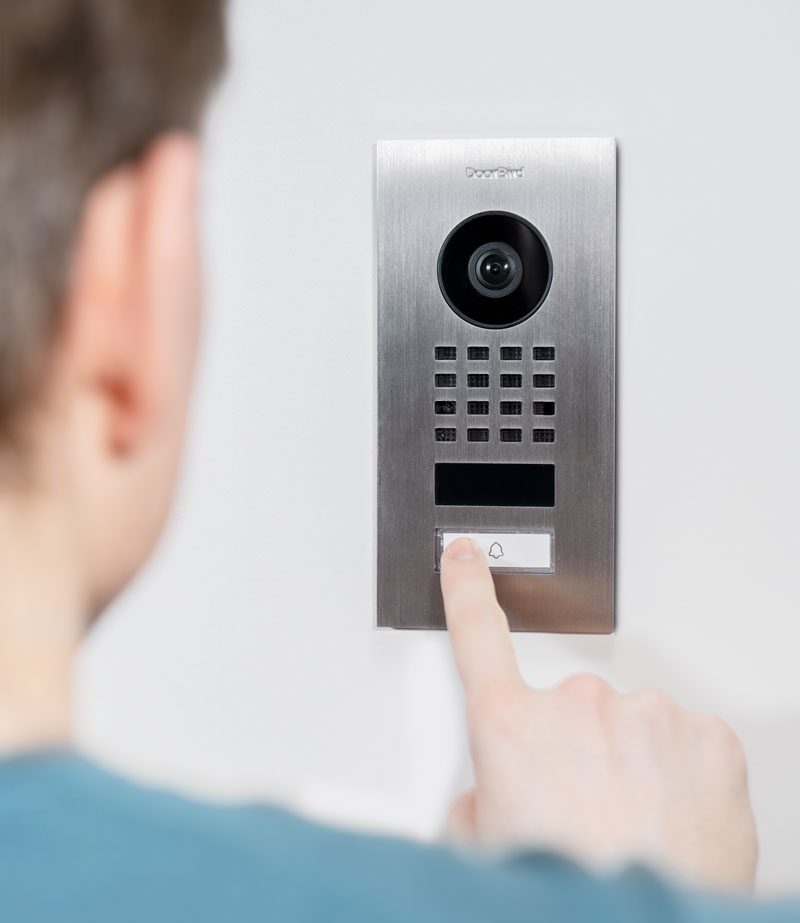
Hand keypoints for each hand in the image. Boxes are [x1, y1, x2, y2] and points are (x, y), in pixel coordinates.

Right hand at [439, 537, 757, 892]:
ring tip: (632, 826)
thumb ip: (478, 797)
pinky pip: (684, 742)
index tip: (466, 556)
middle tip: (582, 812)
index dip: (466, 588)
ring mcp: (647, 714)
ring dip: (630, 763)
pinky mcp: (707, 736)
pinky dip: (679, 774)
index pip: (476, 633)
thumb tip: (492, 794)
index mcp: (510, 725)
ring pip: (631, 725)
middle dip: (573, 748)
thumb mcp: (482, 847)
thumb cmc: (567, 893)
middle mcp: (576, 704)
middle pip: (569, 707)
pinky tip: (672, 819)